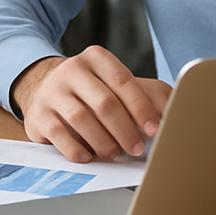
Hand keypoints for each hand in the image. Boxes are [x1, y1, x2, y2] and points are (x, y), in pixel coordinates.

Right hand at [11, 46, 172, 162]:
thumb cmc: (92, 91)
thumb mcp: (119, 84)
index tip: (155, 129)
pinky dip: (77, 150)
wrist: (44, 89)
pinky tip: (89, 157)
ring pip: (81, 120)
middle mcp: (71, 69)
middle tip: (137, 149)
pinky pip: (59, 135)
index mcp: (96, 58)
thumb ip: (150, 94)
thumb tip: (177, 110)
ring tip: (114, 154)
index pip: (122, 81)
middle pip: (104, 103)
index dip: (141, 107)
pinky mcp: (37, 114)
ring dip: (103, 142)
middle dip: (125, 130)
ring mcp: (51, 91)